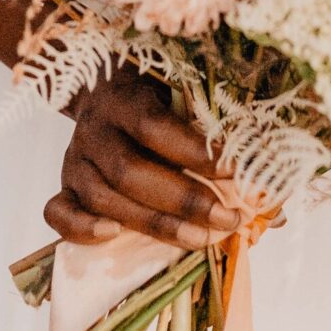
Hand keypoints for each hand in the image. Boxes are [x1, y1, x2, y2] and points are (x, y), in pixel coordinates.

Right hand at [44, 69, 235, 250]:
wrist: (106, 90)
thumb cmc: (159, 99)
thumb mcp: (184, 98)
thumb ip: (218, 138)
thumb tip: (273, 200)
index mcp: (124, 97)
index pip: (155, 127)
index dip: (195, 152)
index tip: (236, 172)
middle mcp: (94, 128)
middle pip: (130, 171)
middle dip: (183, 200)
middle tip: (226, 219)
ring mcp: (74, 159)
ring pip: (103, 198)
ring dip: (153, 224)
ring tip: (199, 239)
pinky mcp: (64, 185)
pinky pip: (57, 212)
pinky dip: (82, 228)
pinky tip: (115, 237)